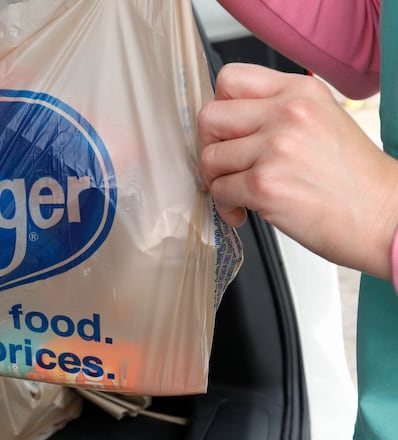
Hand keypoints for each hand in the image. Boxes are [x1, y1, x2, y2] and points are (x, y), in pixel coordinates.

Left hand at [197, 62, 397, 279]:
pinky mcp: (264, 184)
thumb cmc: (354, 179)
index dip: (219, 106)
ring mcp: (274, 147)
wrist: (385, 218)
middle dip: (208, 146)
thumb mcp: (321, 120)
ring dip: (216, 180)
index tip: (225, 130)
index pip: (230, 78)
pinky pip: (218, 190)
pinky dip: (225, 206)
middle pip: (210, 116)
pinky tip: (245, 211)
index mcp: (300, 90)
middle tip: (223, 165)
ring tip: (238, 193)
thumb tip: (227, 122)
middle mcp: (287, 112)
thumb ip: (276, 111)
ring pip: (209, 157)